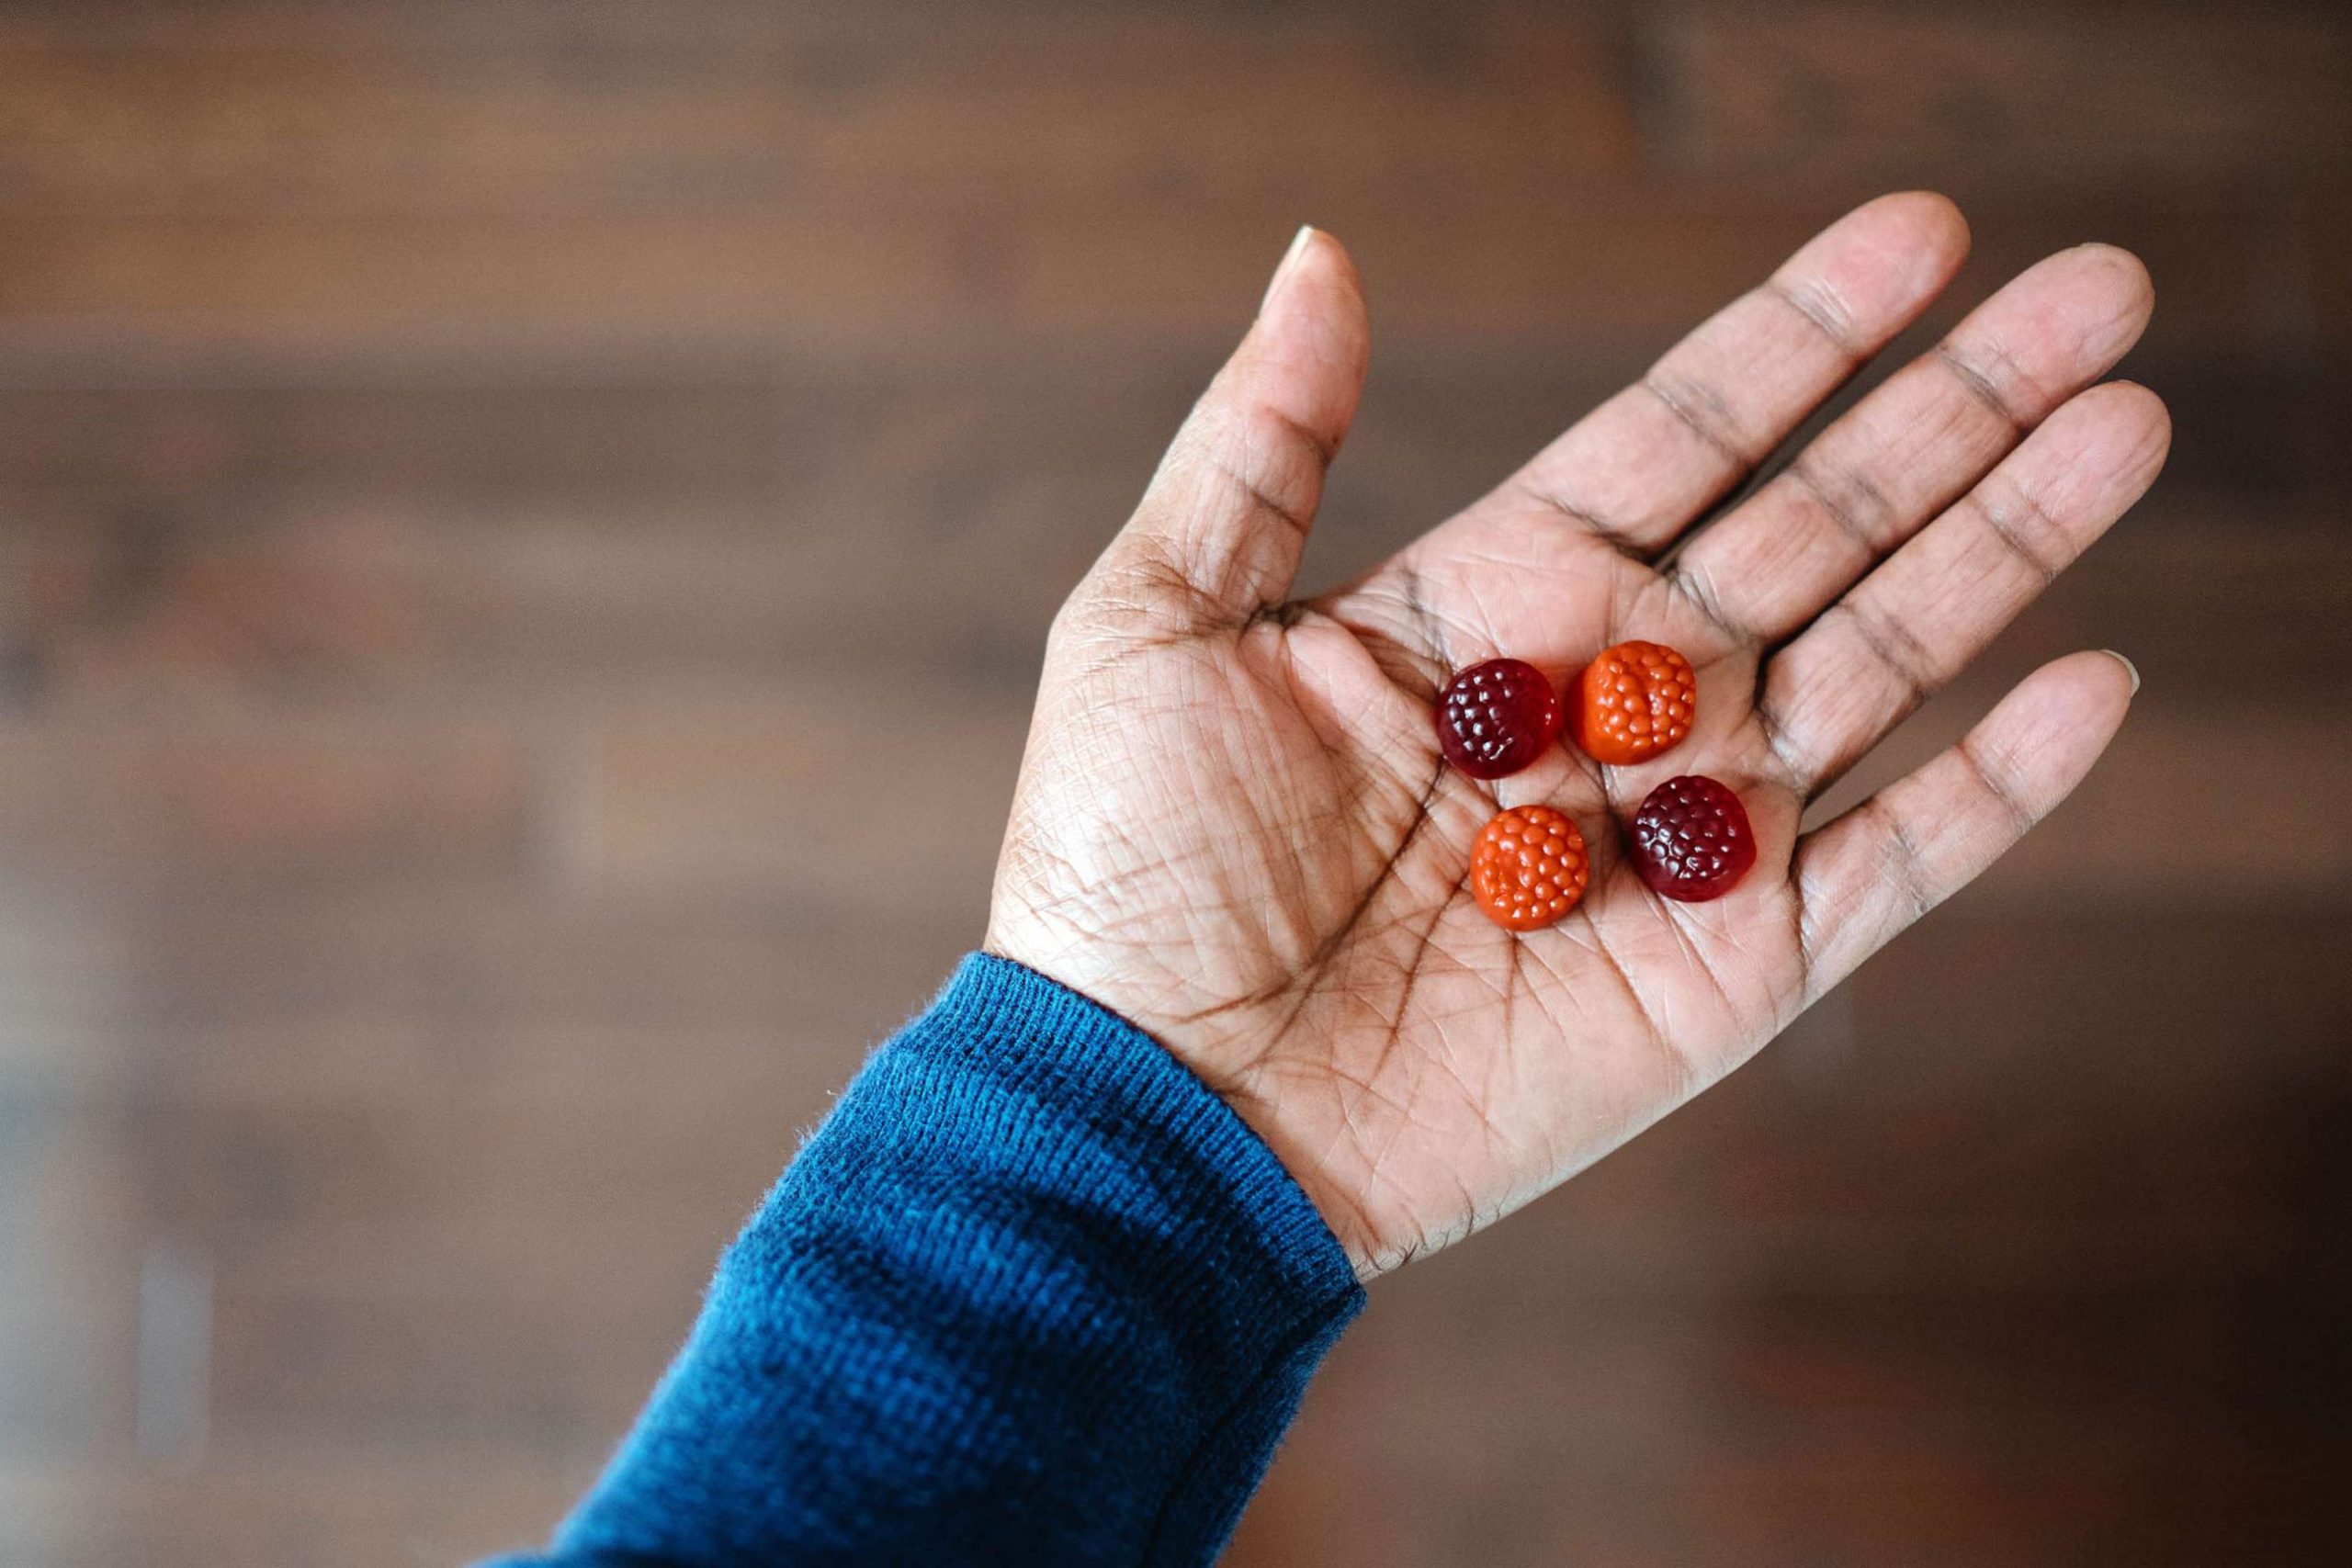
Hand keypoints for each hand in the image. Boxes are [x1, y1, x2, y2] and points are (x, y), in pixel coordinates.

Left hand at [986, 198, 2166, 1276]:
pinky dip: (1997, 786)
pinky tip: (2091, 678)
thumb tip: (1321, 253)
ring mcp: (1681, 832)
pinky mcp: (1725, 971)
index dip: (1806, 334)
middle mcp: (1610, 698)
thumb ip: (1265, 438)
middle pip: (1820, 523)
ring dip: (2007, 544)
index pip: (1688, 433)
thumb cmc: (1128, 871)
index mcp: (1496, 598)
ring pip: (1882, 660)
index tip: (1925, 235)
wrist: (1162, 1108)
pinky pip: (1894, 866)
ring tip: (2123, 422)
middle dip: (1958, 410)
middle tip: (2098, 289)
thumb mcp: (1160, 618)